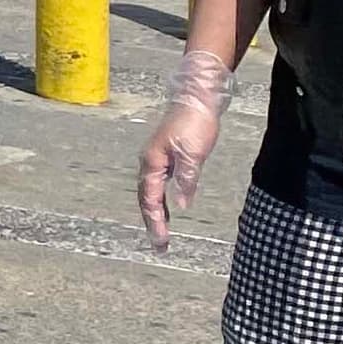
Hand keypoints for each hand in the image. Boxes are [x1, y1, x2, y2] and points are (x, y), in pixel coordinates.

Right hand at [139, 47, 233, 248]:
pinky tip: (167, 208)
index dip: (155, 222)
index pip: (150, 200)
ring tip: (161, 233)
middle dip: (152, 223)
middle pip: (145, 200)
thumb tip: (181, 206)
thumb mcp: (193, 153)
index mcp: (153, 163)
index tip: (161, 241)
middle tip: (160, 246)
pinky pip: (157, 185)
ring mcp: (156, 160)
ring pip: (149, 193)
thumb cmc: (194, 122)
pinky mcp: (165, 157)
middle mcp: (149, 163)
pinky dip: (159, 200)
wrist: (197, 98)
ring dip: (154, 214)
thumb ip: (186, 180)